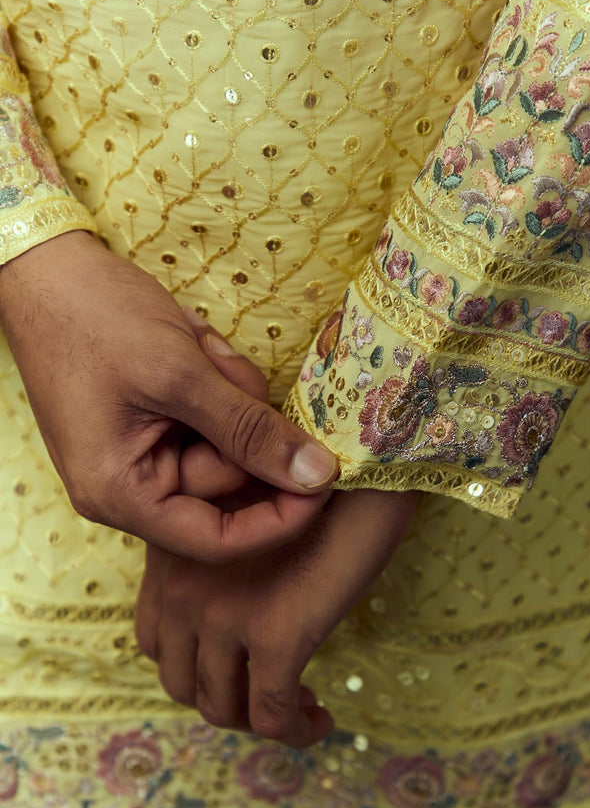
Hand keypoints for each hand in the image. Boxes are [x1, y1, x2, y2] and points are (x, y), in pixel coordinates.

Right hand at [0, 231, 338, 559]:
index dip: (278, 519)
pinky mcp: (155, 421)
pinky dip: (216, 380)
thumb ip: (250, 430)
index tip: (325, 483)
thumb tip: (317, 475)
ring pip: (226, 444)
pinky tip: (194, 346)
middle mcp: (130, 486)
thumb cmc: (93, 319)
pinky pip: (211, 416)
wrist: (47, 267)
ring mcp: (142, 453)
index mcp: (121, 494)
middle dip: (242, 422)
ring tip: (200, 348)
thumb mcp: (181, 374)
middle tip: (224, 367)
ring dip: (231, 392)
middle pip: (226, 483)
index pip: (217, 540)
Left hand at [136, 489, 417, 745]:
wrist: (365, 454)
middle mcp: (182, 587)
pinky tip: (320, 719)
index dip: (194, 664)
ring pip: (222, 707)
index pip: (156, 637)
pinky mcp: (276, 633)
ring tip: (300, 707)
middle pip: (182, 680)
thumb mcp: (253, 505)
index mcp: (173, 553)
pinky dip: (296, 729)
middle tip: (271, 693)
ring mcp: (224, 614)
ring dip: (257, 720)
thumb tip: (254, 597)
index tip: (240, 665)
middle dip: (224, 698)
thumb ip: (232, 552)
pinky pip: (273, 715)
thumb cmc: (321, 471)